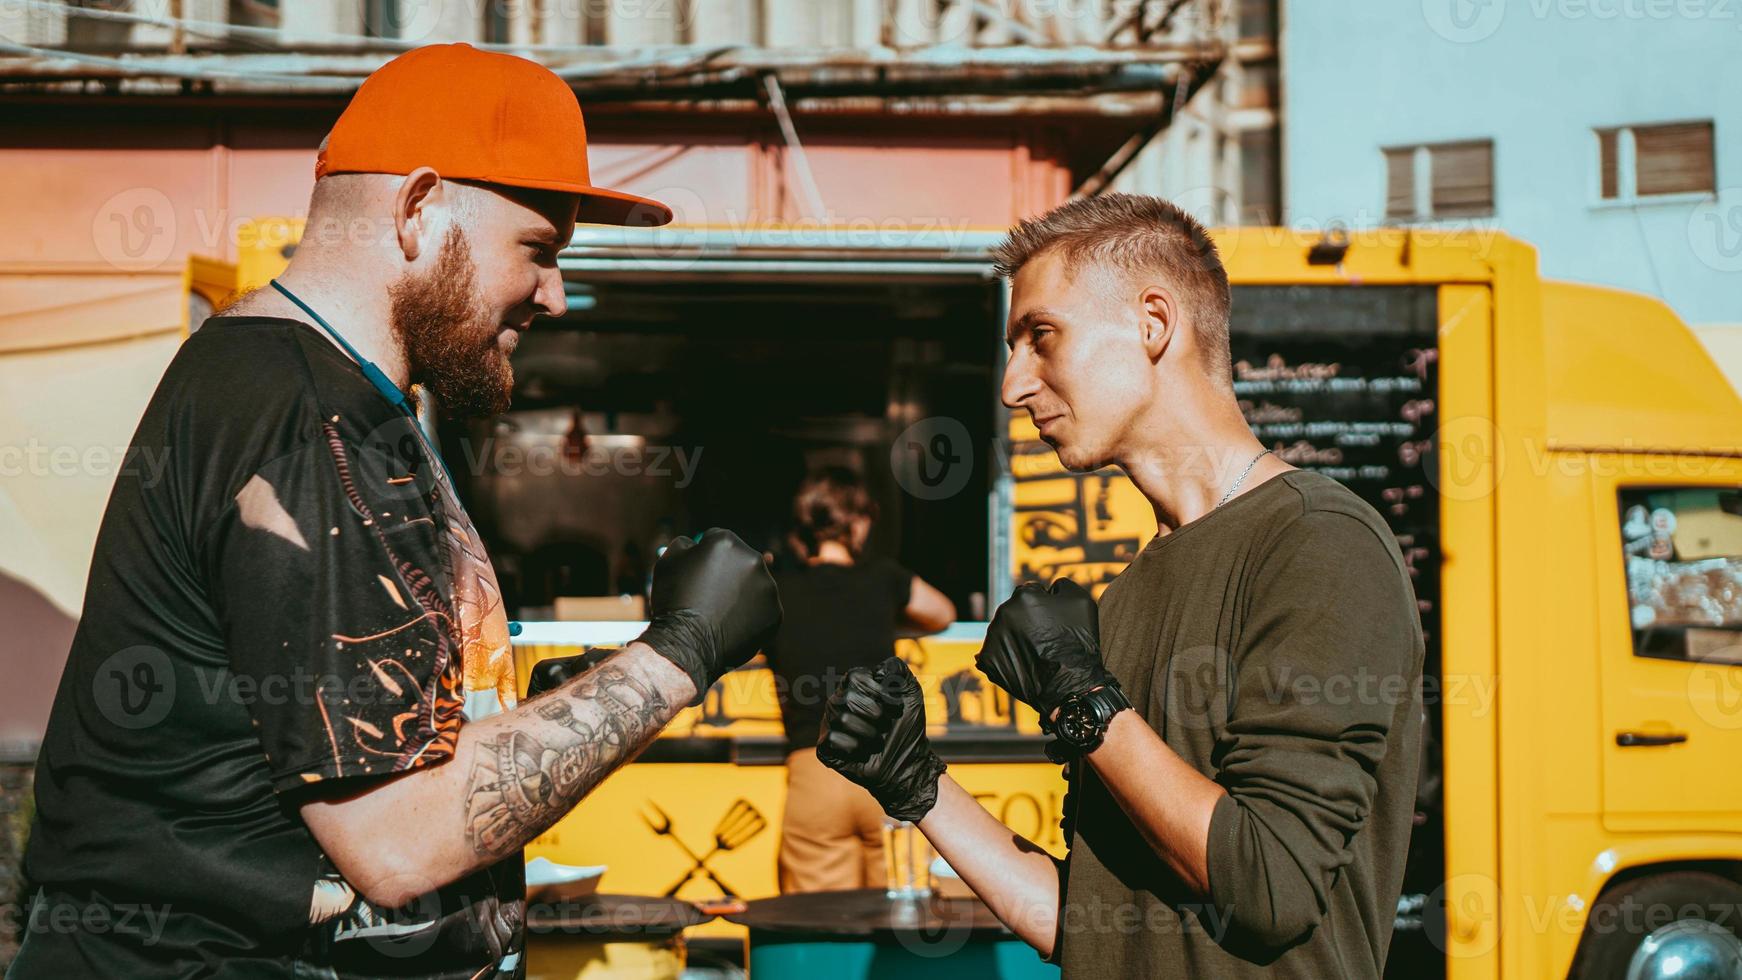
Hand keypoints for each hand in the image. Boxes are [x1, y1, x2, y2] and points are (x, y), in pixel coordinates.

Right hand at [636, 529, 782, 705]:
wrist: (687, 644)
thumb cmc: (675, 601)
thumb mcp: (668, 561)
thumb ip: (686, 544)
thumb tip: (698, 544)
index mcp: (727, 541)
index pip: (717, 540)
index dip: (704, 558)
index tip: (697, 575)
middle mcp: (753, 559)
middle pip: (740, 561)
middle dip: (728, 573)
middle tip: (709, 596)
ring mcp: (768, 587)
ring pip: (753, 585)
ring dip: (742, 594)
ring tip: (719, 613)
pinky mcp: (775, 613)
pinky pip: (762, 610)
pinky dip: (750, 616)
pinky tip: (732, 625)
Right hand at [816, 657, 946, 822]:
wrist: (907, 764)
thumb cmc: (907, 728)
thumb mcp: (910, 693)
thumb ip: (898, 670)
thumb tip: (878, 668)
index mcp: (854, 687)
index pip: (854, 677)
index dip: (877, 691)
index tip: (895, 706)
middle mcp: (838, 703)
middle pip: (846, 697)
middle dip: (874, 713)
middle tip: (885, 725)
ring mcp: (829, 725)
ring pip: (841, 718)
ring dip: (869, 733)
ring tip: (876, 740)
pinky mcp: (824, 748)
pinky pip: (832, 738)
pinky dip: (856, 747)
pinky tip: (863, 751)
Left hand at [975, 579, 1115, 728]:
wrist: (1071, 686)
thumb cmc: (1078, 642)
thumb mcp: (1081, 600)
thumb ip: (1061, 585)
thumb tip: (1048, 588)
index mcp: (1024, 595)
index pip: (1031, 592)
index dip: (1045, 606)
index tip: (1054, 622)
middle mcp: (1004, 612)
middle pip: (1015, 611)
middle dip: (1028, 620)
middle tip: (1046, 639)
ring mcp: (993, 636)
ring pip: (1005, 630)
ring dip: (1017, 637)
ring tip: (1036, 653)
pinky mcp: (988, 659)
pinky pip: (996, 651)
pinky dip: (1007, 655)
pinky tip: (1024, 664)